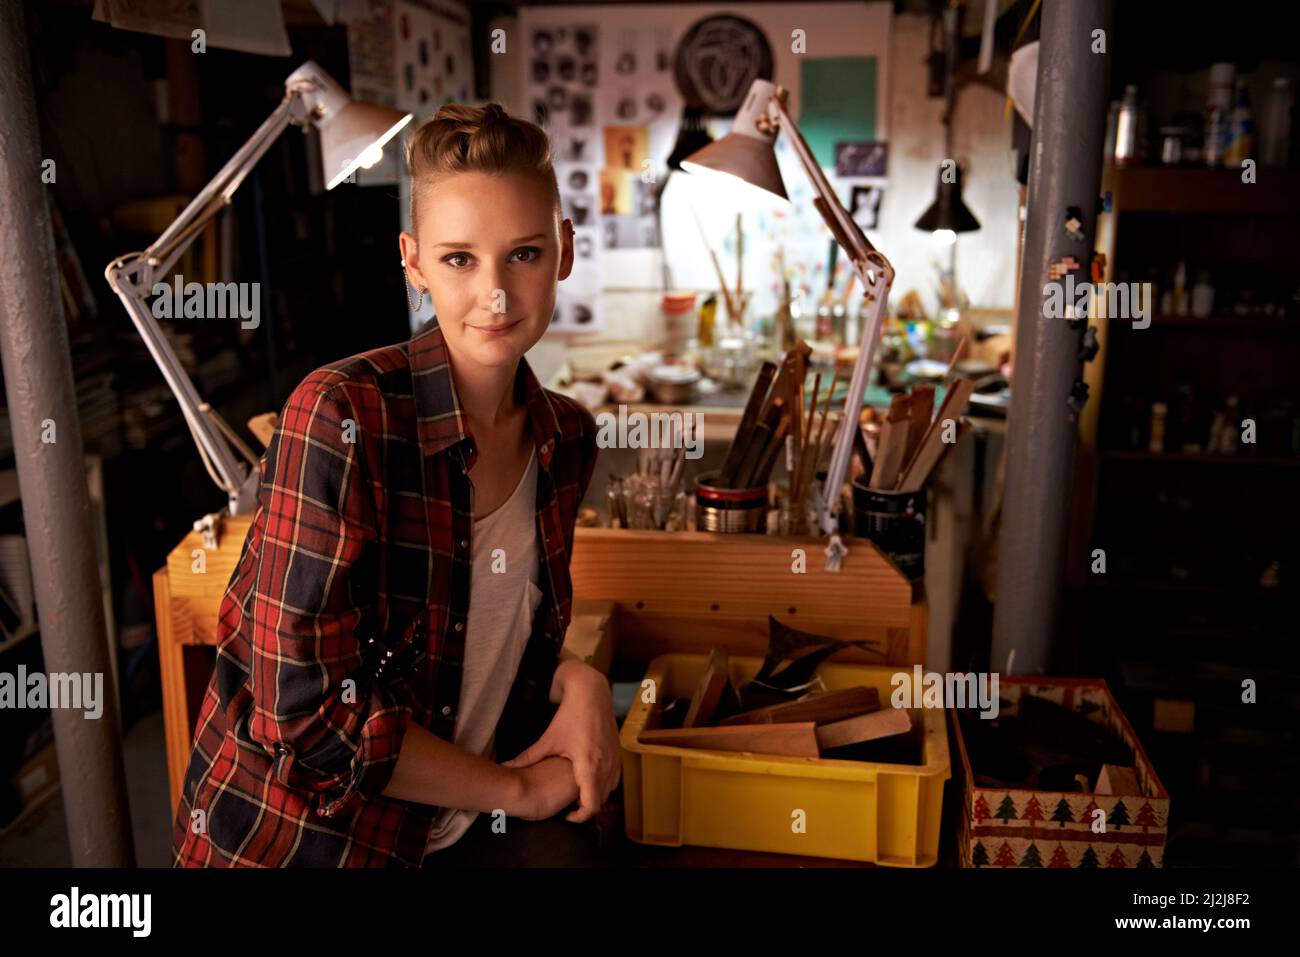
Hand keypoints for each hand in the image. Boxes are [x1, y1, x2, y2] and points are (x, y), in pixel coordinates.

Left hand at [502, 662, 620, 822]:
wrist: (592, 692)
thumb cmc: (570, 714)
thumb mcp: (548, 739)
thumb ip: (528, 757)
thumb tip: (505, 766)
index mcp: (589, 765)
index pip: (591, 805)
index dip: (579, 817)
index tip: (566, 815)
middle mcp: (606, 765)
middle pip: (600, 801)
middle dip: (585, 807)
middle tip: (568, 806)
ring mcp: (615, 759)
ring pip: (609, 791)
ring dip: (595, 796)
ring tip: (577, 794)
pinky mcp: (618, 753)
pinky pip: (614, 779)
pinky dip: (603, 785)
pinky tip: (588, 780)